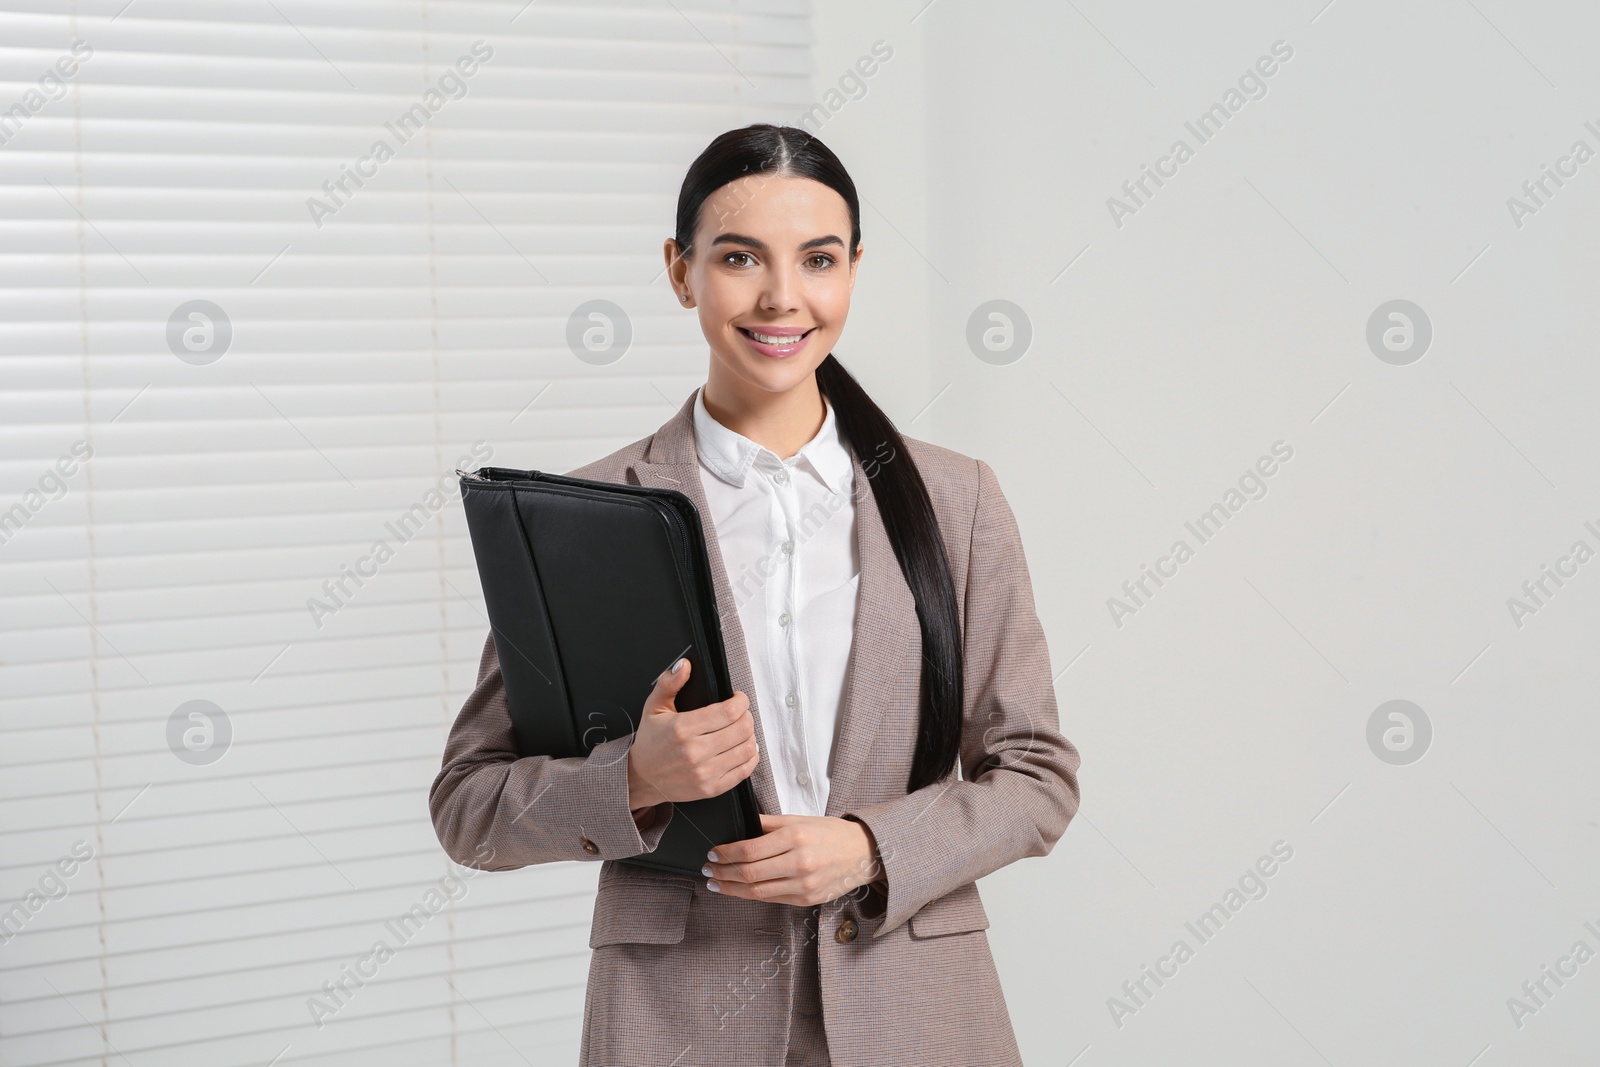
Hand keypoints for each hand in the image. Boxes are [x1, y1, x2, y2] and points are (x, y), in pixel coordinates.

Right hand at [626, 658, 758, 809]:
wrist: (642, 778)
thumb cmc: (651, 741)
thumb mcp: (654, 707)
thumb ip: (669, 683)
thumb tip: (684, 665)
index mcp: (682, 728)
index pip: (728, 711)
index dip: (741, 701)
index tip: (738, 698)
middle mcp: (695, 752)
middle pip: (742, 729)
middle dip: (746, 716)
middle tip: (740, 713)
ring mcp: (704, 773)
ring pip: (746, 749)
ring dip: (750, 736)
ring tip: (741, 730)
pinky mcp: (711, 789)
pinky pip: (744, 771)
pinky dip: (750, 757)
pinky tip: (743, 748)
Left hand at [703, 813, 883, 906]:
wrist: (864, 853)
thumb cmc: (831, 833)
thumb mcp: (800, 819)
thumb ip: (768, 823)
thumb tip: (739, 826)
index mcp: (796, 837)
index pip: (750, 850)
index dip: (726, 853)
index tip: (712, 852)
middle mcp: (799, 862)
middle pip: (750, 873)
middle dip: (723, 872)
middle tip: (708, 869)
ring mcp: (804, 885)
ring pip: (757, 891)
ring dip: (731, 888)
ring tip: (716, 883)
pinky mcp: (807, 900)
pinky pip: (772, 899)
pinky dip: (750, 895)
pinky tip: (738, 890)